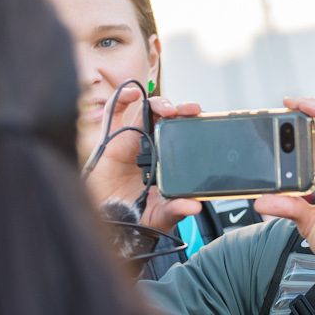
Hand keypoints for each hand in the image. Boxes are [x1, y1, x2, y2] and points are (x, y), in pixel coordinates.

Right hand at [121, 95, 206, 234]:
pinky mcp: (110, 138)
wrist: (108, 220)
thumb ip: (176, 210)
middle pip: (168, 118)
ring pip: (146, 110)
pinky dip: (121, 97)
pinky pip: (113, 111)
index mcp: (167, 159)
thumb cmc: (134, 215)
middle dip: (181, 109)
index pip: (182, 133)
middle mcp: (151, 145)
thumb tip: (194, 206)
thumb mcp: (160, 215)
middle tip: (193, 111)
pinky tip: (132, 94)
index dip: (193, 123)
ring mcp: (131, 139)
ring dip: (160, 103)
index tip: (205, 119)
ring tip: (169, 110)